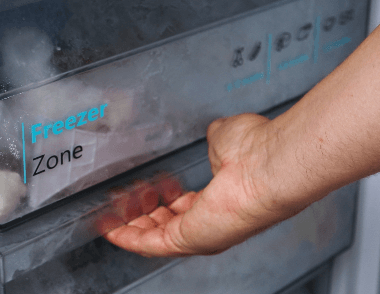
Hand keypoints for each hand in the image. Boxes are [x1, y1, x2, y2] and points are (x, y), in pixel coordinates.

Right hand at [104, 114, 300, 256]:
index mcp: (223, 197)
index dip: (164, 200)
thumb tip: (213, 135)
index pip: (188, 206)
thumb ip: (214, 142)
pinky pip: (150, 244)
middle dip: (143, 215)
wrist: (268, 166)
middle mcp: (213, 220)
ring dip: (131, 227)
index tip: (147, 192)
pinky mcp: (187, 240)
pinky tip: (111, 231)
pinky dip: (128, 238)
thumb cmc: (258, 151)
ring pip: (157, 237)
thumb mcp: (226, 138)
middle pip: (169, 225)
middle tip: (123, 204)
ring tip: (111, 216)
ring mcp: (201, 233)